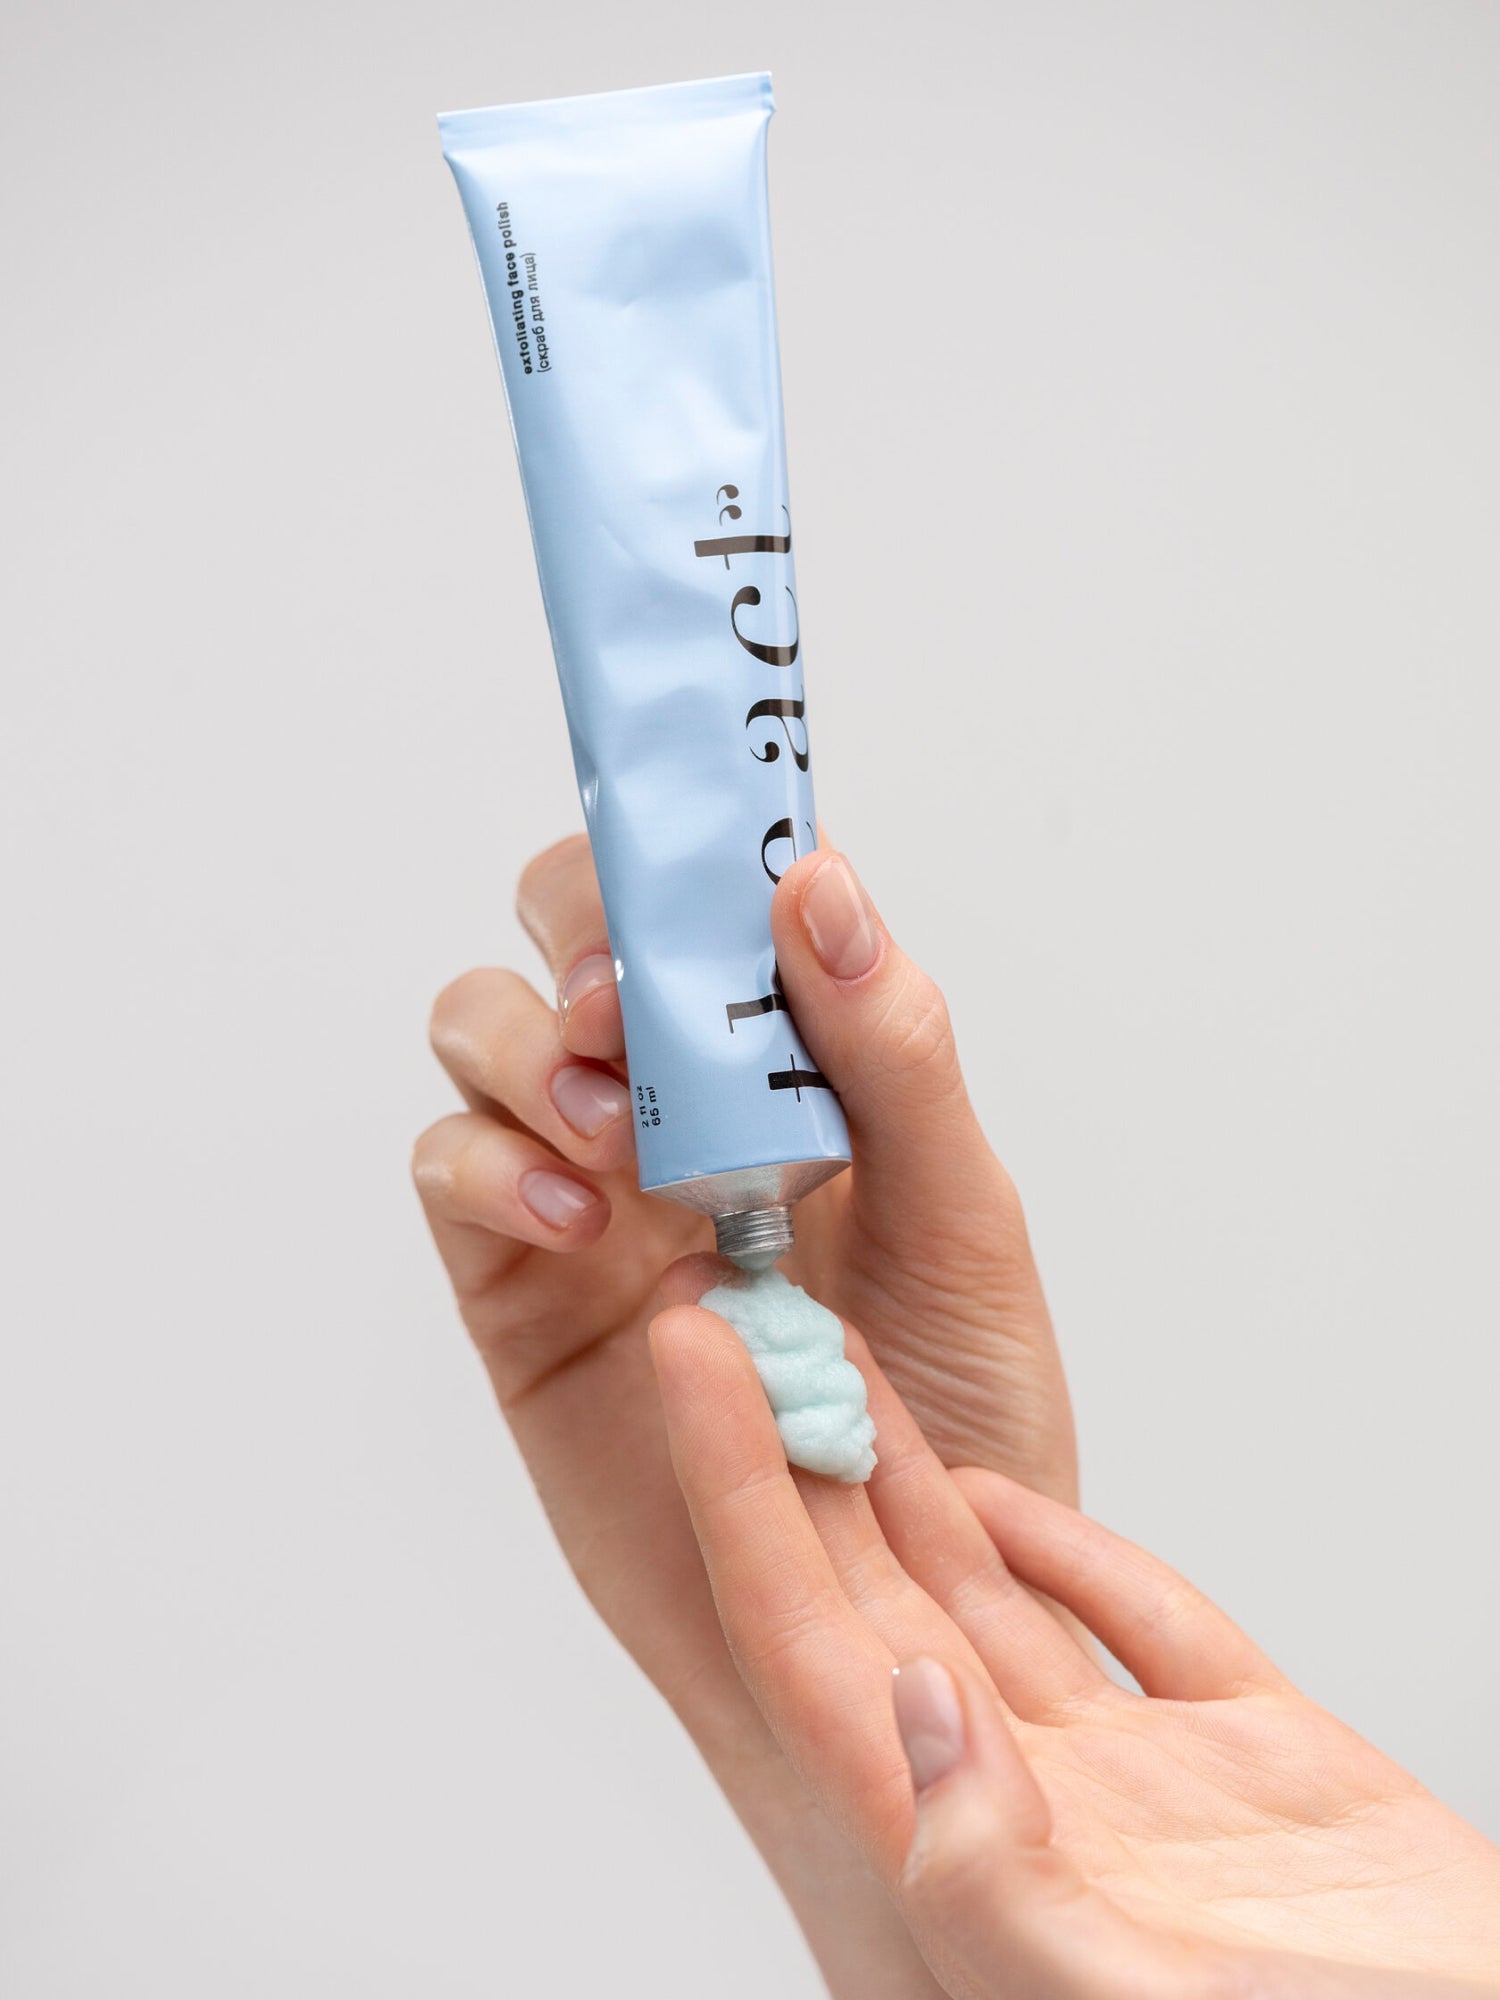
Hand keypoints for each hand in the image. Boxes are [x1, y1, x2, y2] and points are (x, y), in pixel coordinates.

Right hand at [412, 834, 1072, 1996]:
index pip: (704, 894)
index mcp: (786, 1061)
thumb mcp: (962, 1221)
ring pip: (482, 1028)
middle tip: (637, 1002)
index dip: (684, 845)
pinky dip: (487, 1162)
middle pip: (568, 929)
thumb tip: (817, 881)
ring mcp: (584, 1187)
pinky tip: (576, 1215)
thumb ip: (891, 1053)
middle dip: (585, 929)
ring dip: (530, 1043)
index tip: (701, 853)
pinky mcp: (514, 1288)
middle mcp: (673, 1100)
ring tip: (615, 1131)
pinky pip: (447, 1173)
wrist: (900, 1611)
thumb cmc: (957, 1415)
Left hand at [649, 1279, 1499, 1998]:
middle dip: (796, 1452)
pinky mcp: (1266, 1762)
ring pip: (992, 1598)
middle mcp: (1043, 1819)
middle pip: (876, 1601)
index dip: (736, 1488)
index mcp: (979, 1876)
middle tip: (739, 1316)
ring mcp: (1149, 1788)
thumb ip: (996, 1877)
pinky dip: (1066, 1549)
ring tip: (840, 1355)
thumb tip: (915, 1706)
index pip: (804, 1646)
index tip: (692, 1358)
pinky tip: (997, 1489)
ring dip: (907, 1475)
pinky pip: (1138, 1627)